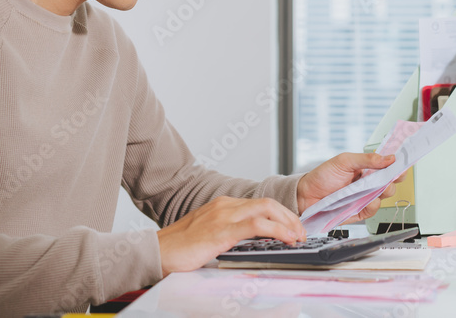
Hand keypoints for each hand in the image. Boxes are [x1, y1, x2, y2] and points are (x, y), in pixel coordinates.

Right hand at [156, 196, 305, 276]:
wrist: (154, 252)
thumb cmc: (177, 249)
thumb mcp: (208, 237)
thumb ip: (227, 235)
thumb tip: (249, 244)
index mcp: (222, 206)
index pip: (260, 204)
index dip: (281, 215)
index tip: (293, 228)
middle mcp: (225, 206)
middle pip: (268, 203)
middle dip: (290, 217)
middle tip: (301, 233)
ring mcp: (223, 216)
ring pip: (266, 210)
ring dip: (288, 223)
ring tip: (298, 237)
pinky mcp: (221, 230)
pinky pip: (256, 225)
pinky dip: (276, 230)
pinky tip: (285, 238)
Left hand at [296, 153, 406, 221]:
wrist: (306, 195)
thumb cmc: (323, 176)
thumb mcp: (345, 161)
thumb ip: (367, 159)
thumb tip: (388, 158)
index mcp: (367, 169)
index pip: (388, 167)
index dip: (398, 165)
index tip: (403, 163)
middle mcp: (368, 184)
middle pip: (390, 182)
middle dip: (393, 179)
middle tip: (391, 176)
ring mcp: (364, 198)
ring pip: (384, 197)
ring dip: (383, 192)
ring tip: (375, 188)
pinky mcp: (359, 212)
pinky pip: (372, 210)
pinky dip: (372, 205)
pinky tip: (367, 200)